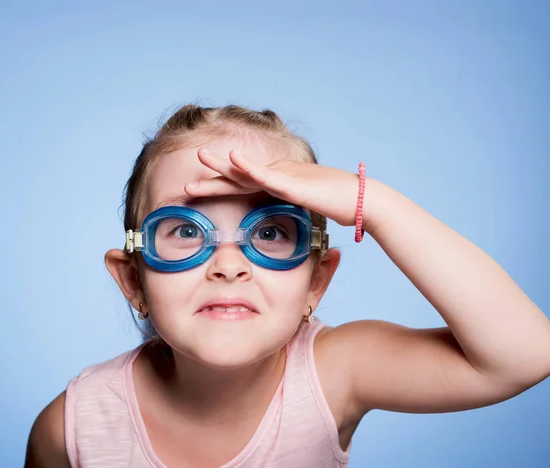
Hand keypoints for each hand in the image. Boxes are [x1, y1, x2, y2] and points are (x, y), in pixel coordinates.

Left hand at [185, 148, 361, 226]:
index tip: (197, 193)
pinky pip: (266, 174)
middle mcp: (278, 175)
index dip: (218, 188)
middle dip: (212, 178)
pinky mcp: (293, 182)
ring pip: (246, 172)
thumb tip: (279, 226)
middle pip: (238, 177)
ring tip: (200, 158)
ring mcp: (284, 176)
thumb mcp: (306, 211)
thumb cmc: (339, 206)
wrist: (362, 201)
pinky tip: (232, 159)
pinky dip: (248, 166)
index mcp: (278, 183)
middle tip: (187, 181)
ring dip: (222, 166)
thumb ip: (291, 214)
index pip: (242, 186)